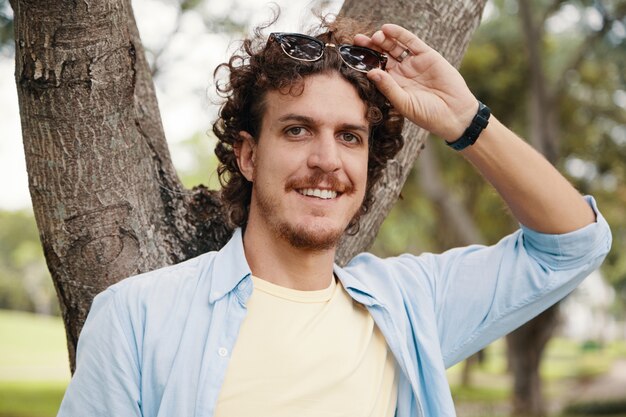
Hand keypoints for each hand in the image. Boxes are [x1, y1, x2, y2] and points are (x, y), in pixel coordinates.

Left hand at [354, 24, 477, 141]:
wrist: (455, 114)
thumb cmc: (428, 115)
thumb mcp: (404, 104)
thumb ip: (388, 88)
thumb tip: (371, 73)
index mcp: (394, 87)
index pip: (375, 70)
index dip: (364, 63)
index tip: (352, 56)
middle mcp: (402, 74)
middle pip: (382, 56)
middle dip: (370, 48)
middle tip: (359, 40)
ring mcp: (414, 64)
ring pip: (394, 47)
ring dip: (383, 40)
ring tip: (375, 37)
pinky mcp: (427, 55)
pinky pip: (410, 42)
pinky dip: (399, 34)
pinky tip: (387, 29)